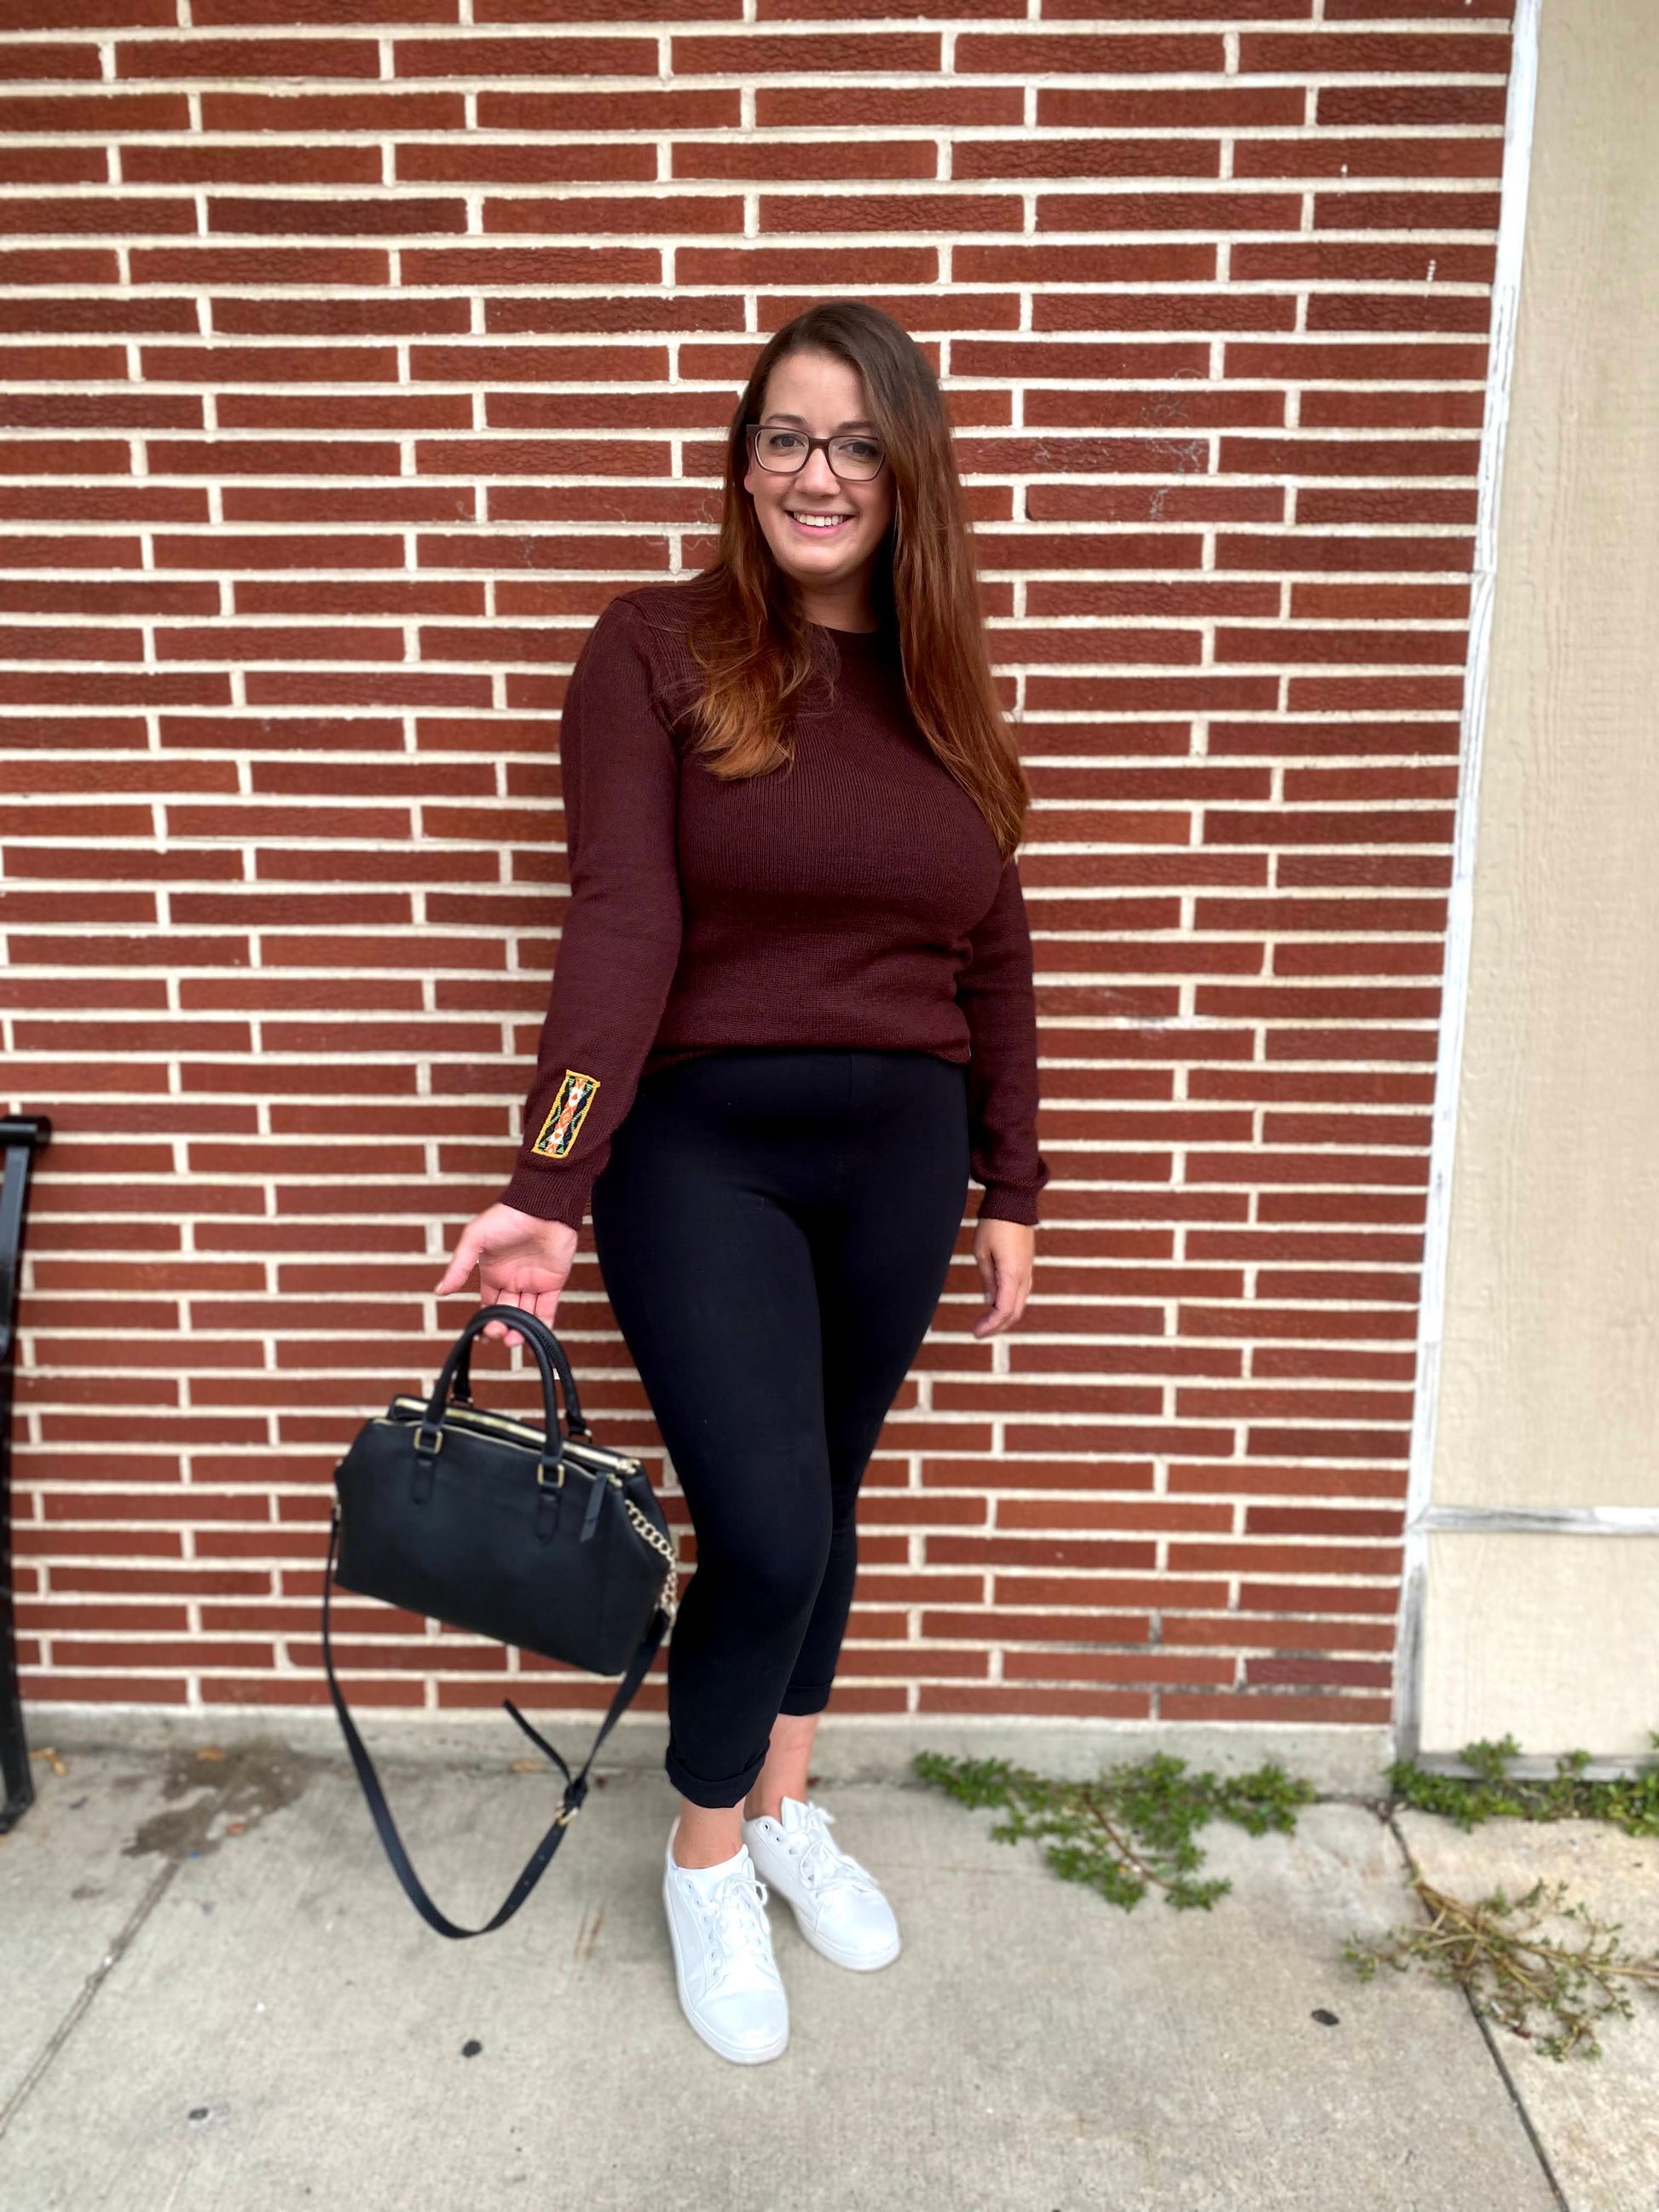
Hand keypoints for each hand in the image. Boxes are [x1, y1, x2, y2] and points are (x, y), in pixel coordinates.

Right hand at [433, 1201, 578, 1345]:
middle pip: (506, 1314)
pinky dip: (542, 1328)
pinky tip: (534, 1342)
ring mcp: (533, 1283)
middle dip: (501, 1328)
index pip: (488, 1305)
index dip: (485, 1321)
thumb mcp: (474, 1240)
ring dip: (520, 1332)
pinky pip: (547, 1310)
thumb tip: (439, 1291)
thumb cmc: (507, 1218)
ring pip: (526, 1316)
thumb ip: (459, 1266)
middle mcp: (512, 1281)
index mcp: (492, 1273)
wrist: (542, 1207)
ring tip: (513, 1340)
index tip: (482, 1334)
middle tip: (499, 1334)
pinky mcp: (553, 1283)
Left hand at [970, 1217, 1034, 1336]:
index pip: (1004, 1310)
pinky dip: (1010, 1304)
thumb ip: (987, 1280)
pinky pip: (1021, 1292)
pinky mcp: (1027, 1266)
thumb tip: (990, 1302)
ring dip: (1004, 1317)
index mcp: (1012, 1274)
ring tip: (985, 1321)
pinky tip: (997, 1304)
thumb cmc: (994, 1225)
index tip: (975, 1333)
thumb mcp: (982, 1253)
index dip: (991, 1325)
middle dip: (997, 1326)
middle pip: (1015, 1312)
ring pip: (1020, 1303)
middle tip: (978, 1331)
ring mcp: (1028, 1271)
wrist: (1014, 1203)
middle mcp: (1024, 1276)